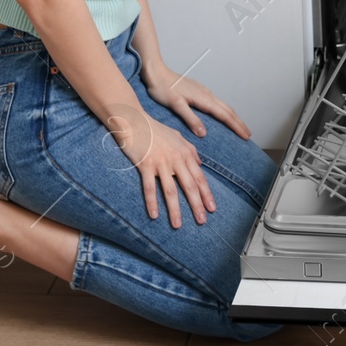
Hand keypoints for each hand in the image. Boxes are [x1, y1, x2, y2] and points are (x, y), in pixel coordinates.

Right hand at [103, 103, 216, 226]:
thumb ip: (190, 149)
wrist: (134, 120)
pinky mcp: (145, 165)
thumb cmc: (155, 129)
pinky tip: (154, 215)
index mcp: (186, 153)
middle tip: (201, 221)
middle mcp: (176, 159)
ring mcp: (161, 162)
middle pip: (189, 186)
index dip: (206, 194)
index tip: (212, 209)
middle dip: (196, 205)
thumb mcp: (177, 136)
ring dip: (175, 210)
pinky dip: (152, 202)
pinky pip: (149, 187)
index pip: (199, 177)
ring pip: (170, 190)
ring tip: (177, 225)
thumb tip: (200, 163)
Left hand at [142, 64, 252, 140]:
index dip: (236, 126)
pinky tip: (223, 115)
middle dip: (239, 123)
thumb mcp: (176, 105)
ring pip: (223, 106)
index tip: (245, 136)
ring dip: (233, 117)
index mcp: (203, 98)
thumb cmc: (163, 88)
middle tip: (248, 134)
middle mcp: (207, 94)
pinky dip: (225, 111)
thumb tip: (204, 133)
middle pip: (228, 110)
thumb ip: (190, 118)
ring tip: (240, 127)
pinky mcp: (199, 91)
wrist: (156, 72)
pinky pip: (217, 103)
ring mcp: (204, 92)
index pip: (225, 115)